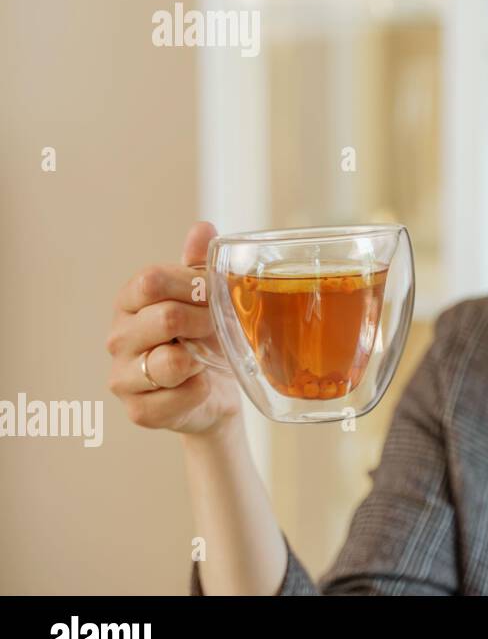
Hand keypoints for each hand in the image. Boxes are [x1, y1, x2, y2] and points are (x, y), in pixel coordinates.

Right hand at [106, 221, 241, 436]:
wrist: (213, 391)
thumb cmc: (204, 338)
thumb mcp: (204, 299)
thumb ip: (199, 265)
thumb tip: (202, 228)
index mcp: (131, 302)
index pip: (152, 280)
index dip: (192, 285)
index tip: (212, 294)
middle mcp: (118, 337)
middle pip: (165, 317)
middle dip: (205, 321)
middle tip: (218, 328)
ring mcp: (123, 376)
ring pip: (170, 361)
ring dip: (203, 358)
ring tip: (206, 358)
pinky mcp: (138, 410)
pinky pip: (178, 396)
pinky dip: (200, 390)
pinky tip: (200, 386)